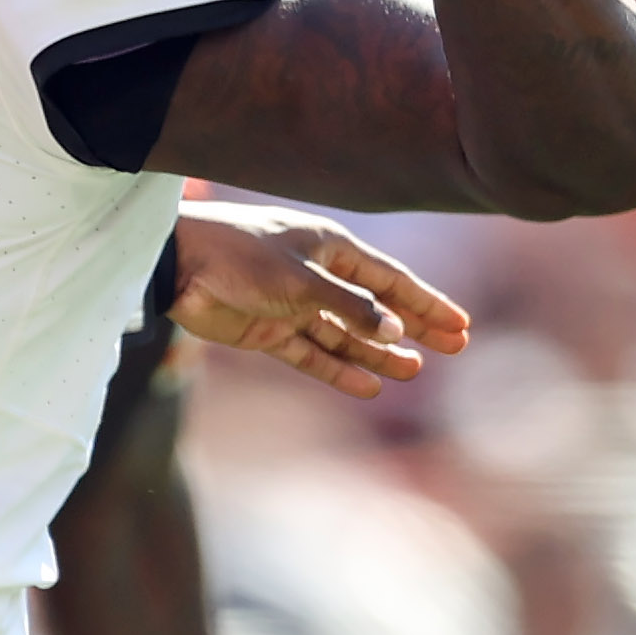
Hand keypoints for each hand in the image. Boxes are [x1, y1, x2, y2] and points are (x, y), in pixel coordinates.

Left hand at [166, 204, 469, 398]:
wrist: (176, 266)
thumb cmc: (239, 257)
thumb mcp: (301, 279)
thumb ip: (349, 306)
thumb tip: (394, 330)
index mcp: (330, 248)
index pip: (391, 280)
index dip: (427, 303)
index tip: (459, 325)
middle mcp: (316, 275)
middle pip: (376, 307)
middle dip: (414, 327)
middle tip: (454, 348)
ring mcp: (293, 306)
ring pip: (347, 334)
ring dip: (379, 353)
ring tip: (414, 371)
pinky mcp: (268, 331)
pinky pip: (313, 354)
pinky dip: (338, 370)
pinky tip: (369, 385)